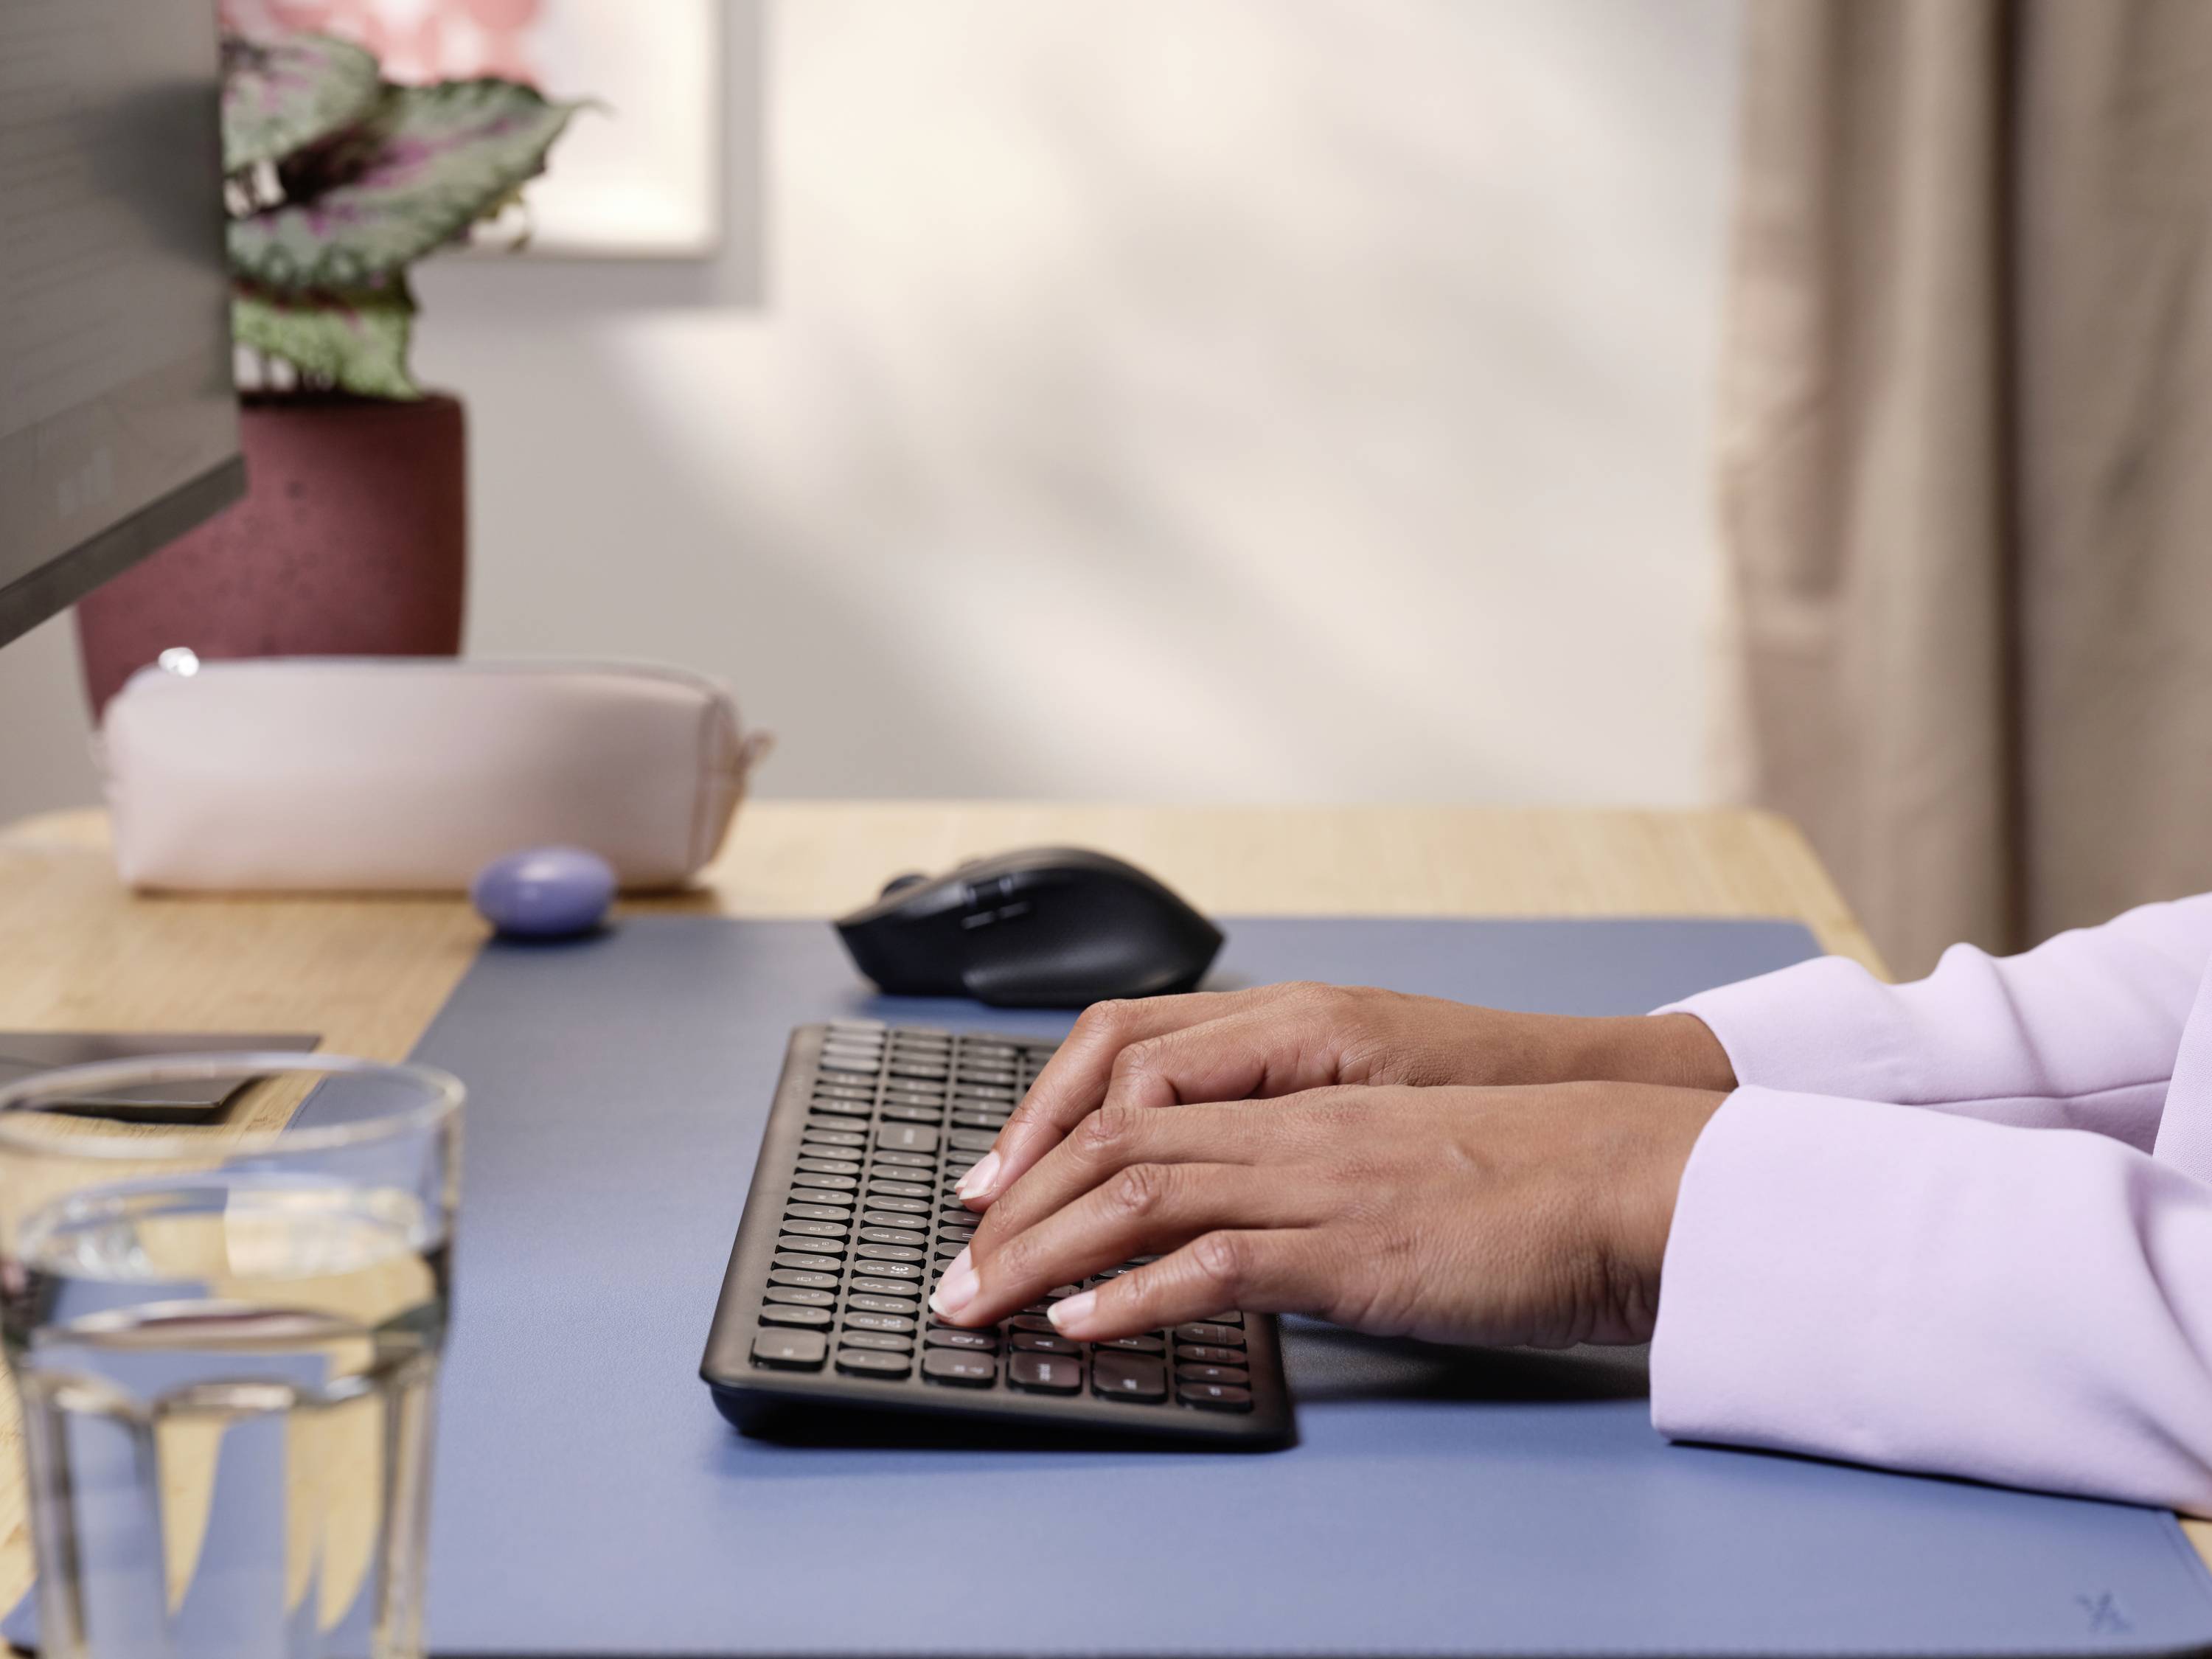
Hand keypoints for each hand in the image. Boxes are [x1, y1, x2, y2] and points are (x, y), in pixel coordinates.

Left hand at [930, 1080, 1728, 1347]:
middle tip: (952, 1272)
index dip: (1048, 1147)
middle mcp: (1295, 1124)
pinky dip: (1130, 1297)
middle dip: (1014, 1211)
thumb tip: (1253, 1235)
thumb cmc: (1535, 1178)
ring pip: (1139, 1193)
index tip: (996, 1203)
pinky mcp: (1353, 1250)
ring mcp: (1319, 1181)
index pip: (1138, 1099)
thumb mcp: (1402, 1164)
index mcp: (1303, 1094)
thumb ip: (1320, 1180)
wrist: (1634, 1179)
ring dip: (1039, 1255)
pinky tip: (1079, 1327)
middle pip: (1111, 1143)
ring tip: (978, 1305)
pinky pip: (1215, 1262)